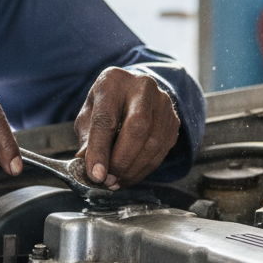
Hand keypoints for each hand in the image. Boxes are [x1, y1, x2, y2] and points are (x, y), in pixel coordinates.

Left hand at [75, 68, 179, 187]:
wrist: (132, 92)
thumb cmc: (106, 104)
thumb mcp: (88, 116)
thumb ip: (88, 140)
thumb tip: (89, 169)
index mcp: (113, 81)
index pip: (106, 119)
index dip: (100, 150)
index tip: (96, 174)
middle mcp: (142, 87)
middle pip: (138, 127)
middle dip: (122, 160)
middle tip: (108, 180)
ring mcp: (163, 103)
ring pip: (154, 142)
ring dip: (134, 169)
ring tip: (117, 181)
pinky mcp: (173, 120)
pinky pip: (162, 150)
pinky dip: (145, 168)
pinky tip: (130, 175)